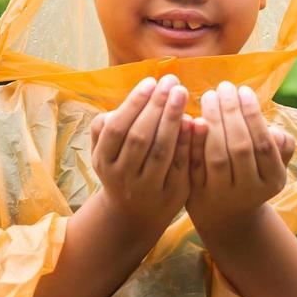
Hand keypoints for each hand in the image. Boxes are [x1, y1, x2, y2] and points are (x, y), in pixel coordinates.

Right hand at [87, 74, 192, 242]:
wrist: (132, 215)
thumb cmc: (120, 168)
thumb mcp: (103, 151)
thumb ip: (106, 125)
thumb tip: (130, 100)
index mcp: (103, 161)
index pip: (117, 128)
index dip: (133, 104)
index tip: (150, 81)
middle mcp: (122, 177)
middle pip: (140, 138)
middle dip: (156, 106)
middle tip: (171, 81)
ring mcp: (147, 189)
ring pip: (161, 151)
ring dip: (172, 120)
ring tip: (181, 93)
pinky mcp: (171, 196)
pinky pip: (180, 165)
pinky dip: (186, 141)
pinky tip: (193, 120)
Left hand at [186, 81, 296, 237]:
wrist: (227, 217)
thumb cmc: (253, 176)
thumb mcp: (273, 166)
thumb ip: (281, 147)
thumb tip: (274, 129)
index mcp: (272, 180)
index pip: (264, 144)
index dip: (253, 115)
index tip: (244, 90)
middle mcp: (248, 190)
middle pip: (240, 147)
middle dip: (231, 113)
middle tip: (224, 87)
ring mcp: (221, 195)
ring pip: (216, 155)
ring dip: (212, 121)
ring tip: (209, 96)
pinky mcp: (196, 195)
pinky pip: (193, 164)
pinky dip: (192, 140)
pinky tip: (190, 118)